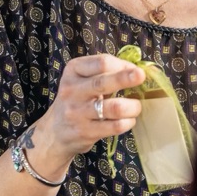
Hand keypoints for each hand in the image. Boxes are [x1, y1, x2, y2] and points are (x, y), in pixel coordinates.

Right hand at [33, 53, 145, 169]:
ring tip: (136, 107)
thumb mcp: (83, 79)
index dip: (122, 65)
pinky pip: (114, 126)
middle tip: (141, 76)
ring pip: (113, 107)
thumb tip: (138, 70)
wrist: (55, 132)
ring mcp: (77, 113)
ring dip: (132, 106)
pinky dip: (127, 122)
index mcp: (73, 71)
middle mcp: (72, 90)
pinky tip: (129, 120)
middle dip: (126, 78)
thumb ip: (105, 72)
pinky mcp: (85, 132)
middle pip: (103, 82)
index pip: (101, 62)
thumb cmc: (77, 99)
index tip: (135, 70)